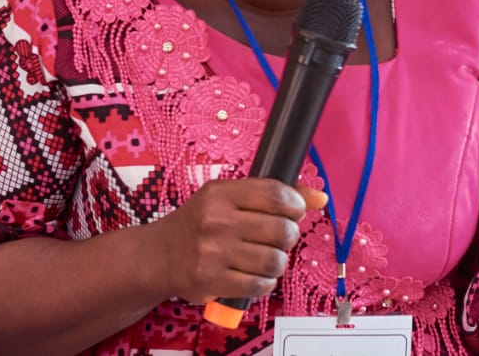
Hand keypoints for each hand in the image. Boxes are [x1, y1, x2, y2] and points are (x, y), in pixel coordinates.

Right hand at [149, 178, 327, 303]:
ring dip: (278, 261)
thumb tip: (319, 197)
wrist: (159, 255)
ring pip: (274, 260)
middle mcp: (216, 221)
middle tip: (280, 237)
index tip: (295, 210)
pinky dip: (265, 282)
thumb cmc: (198, 224)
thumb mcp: (228, 198)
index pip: (275, 194)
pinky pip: (260, 284)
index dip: (295, 203)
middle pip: (281, 229)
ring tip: (266, 257)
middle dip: (289, 235)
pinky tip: (255, 274)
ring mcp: (213, 253)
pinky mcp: (212, 281)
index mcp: (220, 193)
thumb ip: (272, 195)